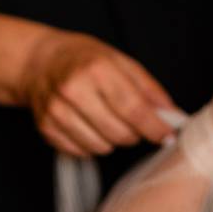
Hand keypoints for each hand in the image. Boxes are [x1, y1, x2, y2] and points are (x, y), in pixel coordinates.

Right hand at [21, 29, 179, 156]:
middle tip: (135, 124)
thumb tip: (172, 116)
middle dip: (134, 134)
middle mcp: (74, 90)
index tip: (167, 136)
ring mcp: (56, 110)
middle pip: (118, 132)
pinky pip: (80, 152)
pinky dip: (91, 145)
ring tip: (108, 121)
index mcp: (97, 69)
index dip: (154, 127)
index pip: (132, 108)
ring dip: (112, 141)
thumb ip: (148, 89)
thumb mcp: (121, 61)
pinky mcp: (45, 128)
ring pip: (100, 147)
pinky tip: (89, 126)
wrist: (39, 61)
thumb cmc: (86, 59)